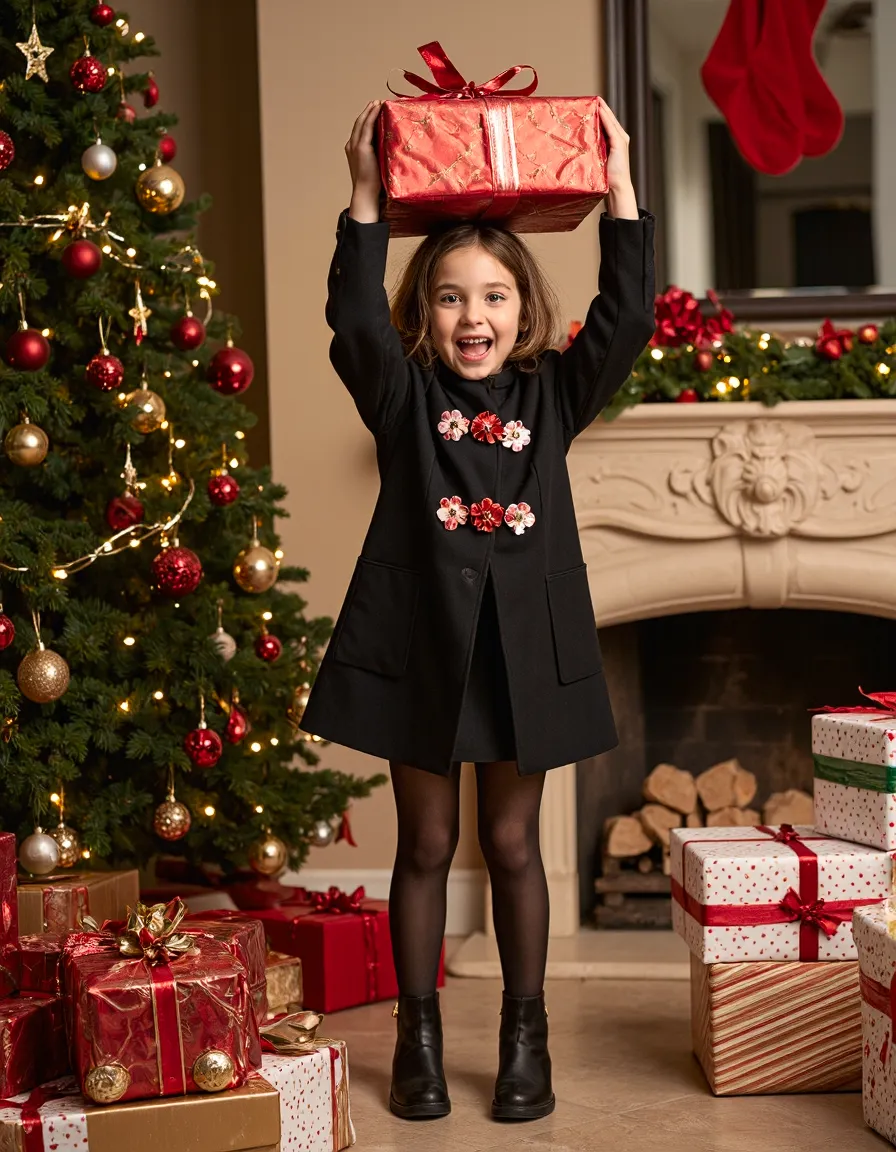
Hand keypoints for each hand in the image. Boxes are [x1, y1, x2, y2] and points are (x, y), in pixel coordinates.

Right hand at [346, 100, 382, 222]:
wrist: (366, 194)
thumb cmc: (374, 185)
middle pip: (359, 123)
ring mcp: (355, 145)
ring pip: (362, 122)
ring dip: (370, 110)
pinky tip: (378, 108)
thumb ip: (380, 156)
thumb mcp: (376, 166)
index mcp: (353, 149)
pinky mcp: (362, 146)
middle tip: (377, 102)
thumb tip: (392, 150)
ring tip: (378, 102)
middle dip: (368, 111)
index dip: (367, 118)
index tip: (375, 110)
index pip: (360, 130)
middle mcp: (351, 145)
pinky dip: (372, 115)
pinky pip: (367, 125)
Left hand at [598, 98, 637, 219]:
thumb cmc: (606, 178)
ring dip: (601, 109)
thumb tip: (577, 144)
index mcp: (613, 140)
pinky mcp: (620, 142)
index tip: (588, 104)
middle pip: (608, 118)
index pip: (605, 122)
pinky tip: (598, 109)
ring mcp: (620, 138)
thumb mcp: (596, 159)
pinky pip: (610, 126)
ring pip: (609, 119)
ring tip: (593, 100)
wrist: (616, 187)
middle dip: (599, 107)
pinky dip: (604, 117)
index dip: (598, 112)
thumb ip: (592, 149)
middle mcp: (618, 136)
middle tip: (589, 98)